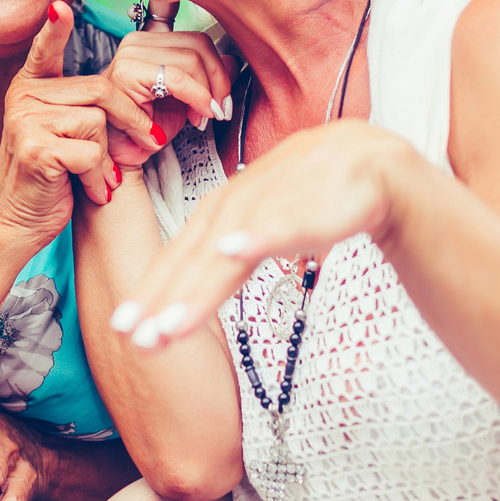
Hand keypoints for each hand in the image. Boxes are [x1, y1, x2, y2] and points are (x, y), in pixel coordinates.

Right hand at [0, 2, 138, 241]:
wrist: (18, 222)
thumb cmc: (51, 178)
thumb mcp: (65, 134)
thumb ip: (84, 108)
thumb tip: (135, 95)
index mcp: (30, 89)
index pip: (43, 51)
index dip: (54, 31)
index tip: (61, 8)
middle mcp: (23, 98)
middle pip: (100, 91)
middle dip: (133, 119)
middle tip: (151, 142)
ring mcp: (25, 122)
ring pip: (98, 123)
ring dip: (110, 157)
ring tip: (99, 178)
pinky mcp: (35, 149)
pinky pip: (90, 153)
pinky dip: (99, 178)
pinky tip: (91, 190)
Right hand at [101, 30, 234, 167]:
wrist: (121, 154)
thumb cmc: (147, 128)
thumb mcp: (184, 100)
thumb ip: (206, 79)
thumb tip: (233, 63)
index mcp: (150, 42)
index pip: (198, 42)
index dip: (218, 70)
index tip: (222, 100)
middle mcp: (137, 42)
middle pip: (198, 46)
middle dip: (217, 81)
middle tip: (216, 111)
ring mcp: (129, 54)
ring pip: (191, 59)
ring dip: (205, 93)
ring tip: (200, 117)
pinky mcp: (126, 72)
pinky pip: (176, 78)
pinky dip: (195, 97)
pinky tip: (196, 116)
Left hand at [112, 118, 417, 348]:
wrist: (375, 163)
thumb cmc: (312, 199)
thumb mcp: (260, 228)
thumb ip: (227, 256)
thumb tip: (185, 291)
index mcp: (224, 211)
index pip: (179, 254)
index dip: (152, 289)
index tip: (124, 328)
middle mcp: (240, 203)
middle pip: (195, 254)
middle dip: (165, 296)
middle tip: (137, 336)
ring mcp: (275, 198)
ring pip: (230, 244)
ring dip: (201, 283)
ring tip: (173, 321)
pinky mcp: (316, 199)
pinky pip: (286, 219)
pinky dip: (261, 234)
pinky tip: (238, 250)